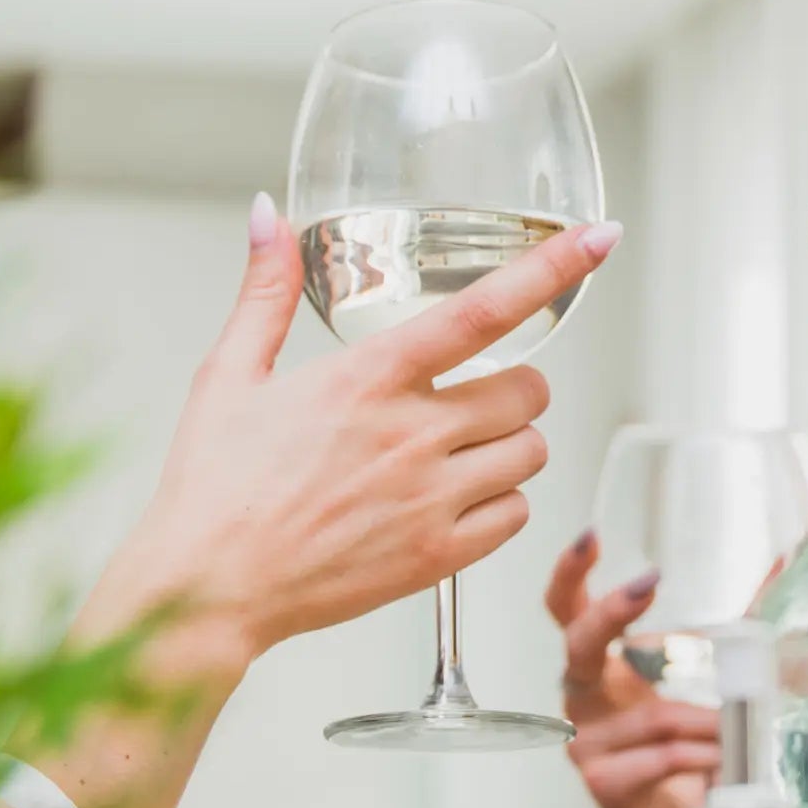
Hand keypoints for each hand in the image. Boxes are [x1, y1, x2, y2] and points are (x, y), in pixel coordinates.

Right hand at [89, 194, 621, 674]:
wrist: (208, 589)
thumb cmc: (213, 487)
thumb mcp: (227, 376)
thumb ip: (265, 293)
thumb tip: (269, 218)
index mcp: (368, 378)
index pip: (484, 309)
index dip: (552, 268)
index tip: (600, 239)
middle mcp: (411, 434)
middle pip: (528, 390)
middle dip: (515, 386)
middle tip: (475, 397)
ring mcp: (431, 499)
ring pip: (531, 453)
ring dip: (512, 444)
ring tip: (463, 451)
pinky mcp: (437, 556)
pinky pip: (517, 516)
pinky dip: (502, 503)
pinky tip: (457, 500)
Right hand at [546, 533, 718, 807]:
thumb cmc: (688, 747)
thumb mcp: (714, 675)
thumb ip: (742, 623)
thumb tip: (781, 561)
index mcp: (603, 666)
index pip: (568, 611)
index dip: (571, 573)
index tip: (591, 538)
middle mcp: (584, 698)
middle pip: (579, 644)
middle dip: (612, 610)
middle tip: (648, 583)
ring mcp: (586, 741)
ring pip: (653, 711)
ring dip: (708, 720)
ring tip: (737, 732)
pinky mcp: (602, 781)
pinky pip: (661, 756)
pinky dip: (700, 756)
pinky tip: (717, 762)